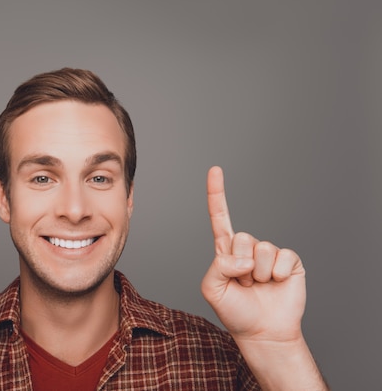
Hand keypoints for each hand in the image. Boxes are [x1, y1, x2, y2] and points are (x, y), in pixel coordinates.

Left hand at [201, 166, 306, 343]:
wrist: (263, 332)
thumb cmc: (235, 311)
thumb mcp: (212, 289)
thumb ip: (219, 266)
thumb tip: (245, 257)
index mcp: (226, 251)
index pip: (221, 217)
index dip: (217, 193)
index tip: (215, 169)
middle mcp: (248, 249)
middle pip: (241, 237)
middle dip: (240, 264)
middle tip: (244, 284)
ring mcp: (269, 254)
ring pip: (261, 249)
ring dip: (258, 274)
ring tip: (259, 287)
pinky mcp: (290, 262)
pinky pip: (283, 257)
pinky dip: (278, 274)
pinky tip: (276, 284)